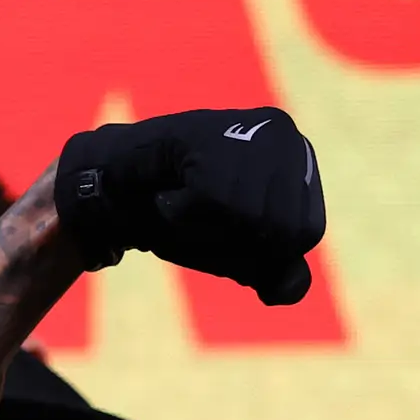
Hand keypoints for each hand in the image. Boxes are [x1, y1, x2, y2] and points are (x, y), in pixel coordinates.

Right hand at [54, 108, 324, 304]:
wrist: (116, 186)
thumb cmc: (183, 217)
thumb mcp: (238, 253)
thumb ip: (273, 271)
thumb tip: (288, 290)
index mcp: (300, 164)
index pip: (303, 232)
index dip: (260, 251)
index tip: (221, 229)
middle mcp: (284, 136)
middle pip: (281, 228)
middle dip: (233, 241)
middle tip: (198, 219)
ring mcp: (246, 129)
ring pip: (250, 217)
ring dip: (205, 229)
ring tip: (182, 206)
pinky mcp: (208, 131)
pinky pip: (210, 201)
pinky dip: (182, 215)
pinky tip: (167, 197)